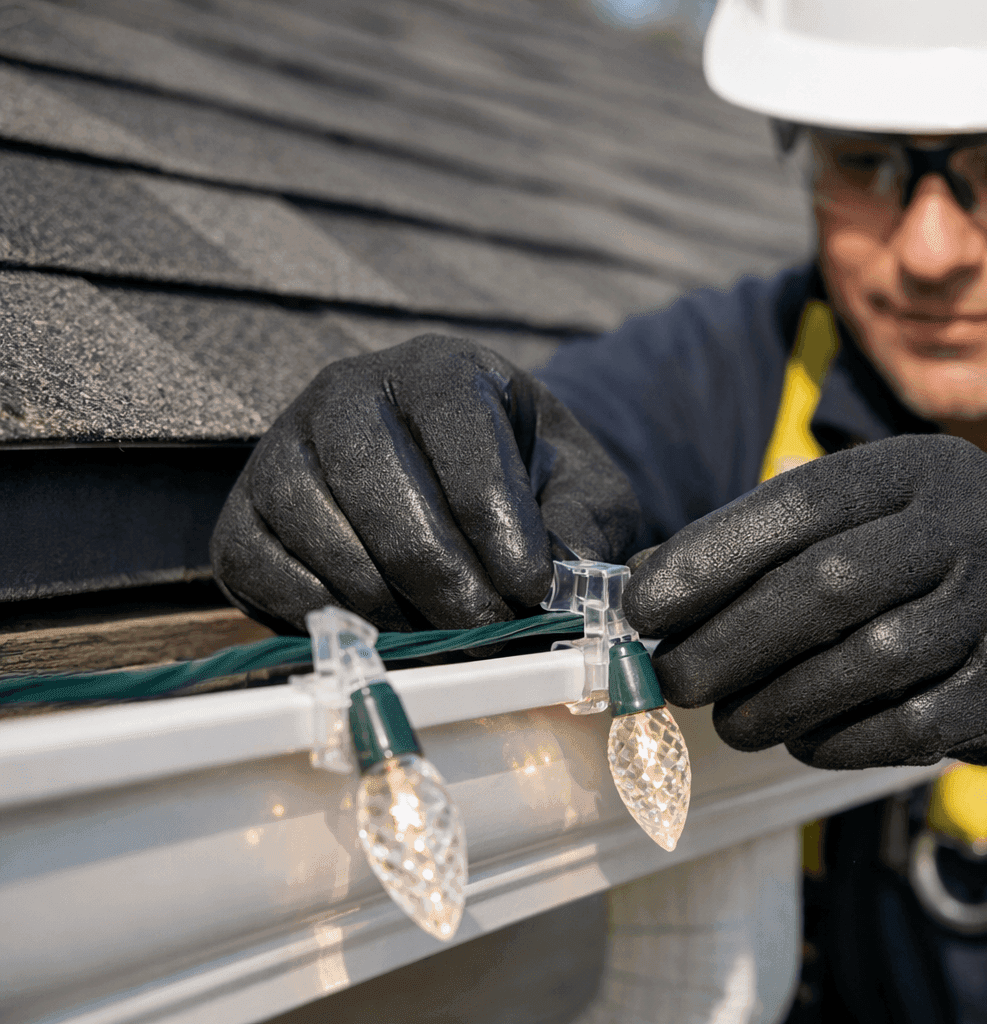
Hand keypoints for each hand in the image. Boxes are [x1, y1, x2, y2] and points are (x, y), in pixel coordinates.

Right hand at [212, 336, 639, 632]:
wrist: (465, 490)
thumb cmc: (532, 483)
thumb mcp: (581, 489)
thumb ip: (580, 526)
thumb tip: (563, 584)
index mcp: (440, 367)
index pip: (456, 428)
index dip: (495, 516)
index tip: (533, 586)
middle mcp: (346, 391)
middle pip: (377, 482)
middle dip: (442, 573)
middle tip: (491, 632)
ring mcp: (281, 449)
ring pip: (318, 527)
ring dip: (389, 602)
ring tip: (450, 640)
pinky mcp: (242, 515)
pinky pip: (264, 568)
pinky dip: (326, 614)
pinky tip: (387, 634)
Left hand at [624, 435, 986, 770]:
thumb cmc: (960, 554)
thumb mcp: (892, 509)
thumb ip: (787, 537)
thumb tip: (653, 580)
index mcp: (917, 470)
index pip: (795, 506)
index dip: (708, 558)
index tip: (641, 604)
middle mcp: (964, 528)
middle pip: (823, 587)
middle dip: (728, 641)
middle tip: (672, 679)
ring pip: (862, 663)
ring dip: (775, 701)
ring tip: (730, 719)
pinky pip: (909, 725)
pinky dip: (838, 739)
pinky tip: (801, 739)